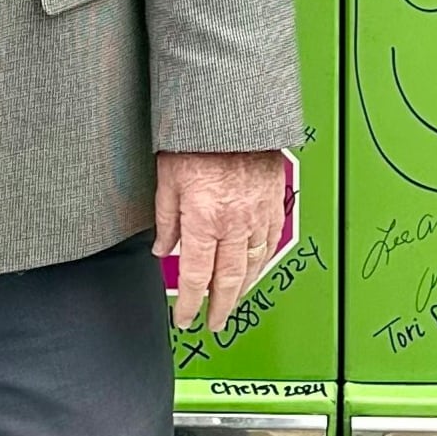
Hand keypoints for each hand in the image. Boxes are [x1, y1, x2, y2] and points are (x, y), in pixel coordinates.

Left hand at [156, 149, 289, 334]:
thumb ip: (166, 219)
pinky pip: (270, 241)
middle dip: (220, 307)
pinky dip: (262, 260)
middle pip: (228, 279)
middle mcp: (234, 222)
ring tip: (233, 301)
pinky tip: (256, 267)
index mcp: (204, 219)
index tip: (184, 317)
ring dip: (242, 288)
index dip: (188, 303)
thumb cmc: (198, 137)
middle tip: (214, 324)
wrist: (234, 111)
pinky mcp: (273, 201)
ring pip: (253, 263)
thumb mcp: (167, 178)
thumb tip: (162, 248)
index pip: (195, 276)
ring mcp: (258, 213)